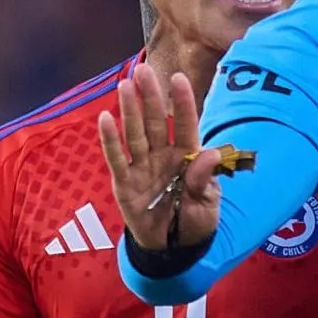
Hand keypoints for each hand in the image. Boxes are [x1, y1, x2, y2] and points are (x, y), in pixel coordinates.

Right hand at [98, 66, 224, 250]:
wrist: (173, 247)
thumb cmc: (195, 221)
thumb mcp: (207, 204)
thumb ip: (204, 180)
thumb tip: (211, 154)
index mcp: (188, 157)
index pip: (185, 125)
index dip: (182, 103)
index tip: (178, 79)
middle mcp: (163, 155)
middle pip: (155, 122)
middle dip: (150, 96)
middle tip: (143, 70)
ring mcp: (143, 167)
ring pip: (135, 134)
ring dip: (130, 110)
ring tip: (125, 86)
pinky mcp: (125, 182)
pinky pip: (117, 158)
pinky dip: (110, 140)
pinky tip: (106, 118)